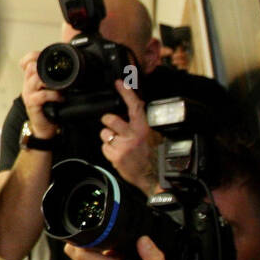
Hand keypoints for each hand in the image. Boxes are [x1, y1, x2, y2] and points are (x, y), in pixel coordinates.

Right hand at [19, 52, 62, 141]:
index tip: (51, 57)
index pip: (28, 60)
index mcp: (32, 78)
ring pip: (36, 77)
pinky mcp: (32, 103)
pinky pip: (42, 94)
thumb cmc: (50, 107)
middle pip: (32, 66)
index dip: (35, 55)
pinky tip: (60, 98)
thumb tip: (72, 66)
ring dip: (52, 81)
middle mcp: (28, 84)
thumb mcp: (51, 89)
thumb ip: (55, 78)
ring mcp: (28, 93)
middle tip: (61, 74)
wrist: (44, 127)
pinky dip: (53, 95)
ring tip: (62, 87)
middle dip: (46, 67)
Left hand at [64, 237, 177, 259]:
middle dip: (86, 238)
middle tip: (105, 232)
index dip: (81, 238)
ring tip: (115, 241)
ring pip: (86, 256)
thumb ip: (152, 257)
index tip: (93, 229)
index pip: (80, 253)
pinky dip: (102, 254)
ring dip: (95, 245)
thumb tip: (143, 239)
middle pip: (77, 252)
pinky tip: (120, 253)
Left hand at [100, 80, 160, 195]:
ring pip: (104, 133)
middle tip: (112, 124)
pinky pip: (104, 147)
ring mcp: (123, 146)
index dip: (126, 93)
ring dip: (108, 136)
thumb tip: (136, 108)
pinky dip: (108, 149)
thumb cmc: (155, 155)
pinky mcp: (115, 157)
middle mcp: (132, 136)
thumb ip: (142, 123)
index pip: (135, 106)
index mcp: (144, 128)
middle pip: (110, 119)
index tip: (118, 83)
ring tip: (118, 142)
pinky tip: (118, 152)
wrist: (154, 176)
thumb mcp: (154, 135)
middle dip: (108, 120)